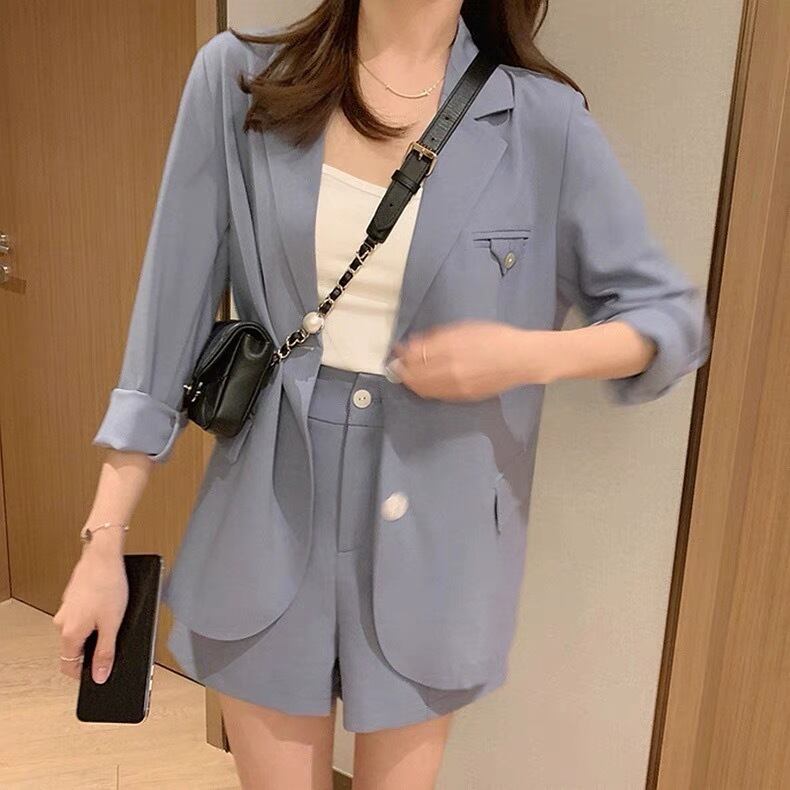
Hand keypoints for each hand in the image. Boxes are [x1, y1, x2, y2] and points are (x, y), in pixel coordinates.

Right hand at [52, 538, 127, 682]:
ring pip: (79, 631)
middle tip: (113, 642)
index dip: (84, 674)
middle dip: (94, 650)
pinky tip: (109, 606)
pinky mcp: (73, 598)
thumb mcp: (112, 624)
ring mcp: (67, 609)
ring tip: (113, 619)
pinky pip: (82, 616)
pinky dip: (94, 617)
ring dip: (95, 631)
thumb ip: (105, 653)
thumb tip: (99, 676)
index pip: (69, 666)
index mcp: (70, 633)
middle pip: (75, 648)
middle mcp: (63, 622)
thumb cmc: (108, 584)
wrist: (103, 555)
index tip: (98, 673)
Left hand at [388, 320, 556, 400]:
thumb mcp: (465, 329)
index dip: (402, 353)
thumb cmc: (496, 338)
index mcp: (450, 348)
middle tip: (396, 364)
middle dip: (402, 369)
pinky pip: (436, 395)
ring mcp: (456, 386)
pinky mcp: (463, 396)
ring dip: (410, 382)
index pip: (415, 355)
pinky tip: (423, 384)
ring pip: (423, 388)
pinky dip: (425, 389)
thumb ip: (438, 337)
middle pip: (414, 374)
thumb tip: (415, 343)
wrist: (521, 359)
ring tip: (406, 375)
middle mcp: (450, 370)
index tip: (396, 350)